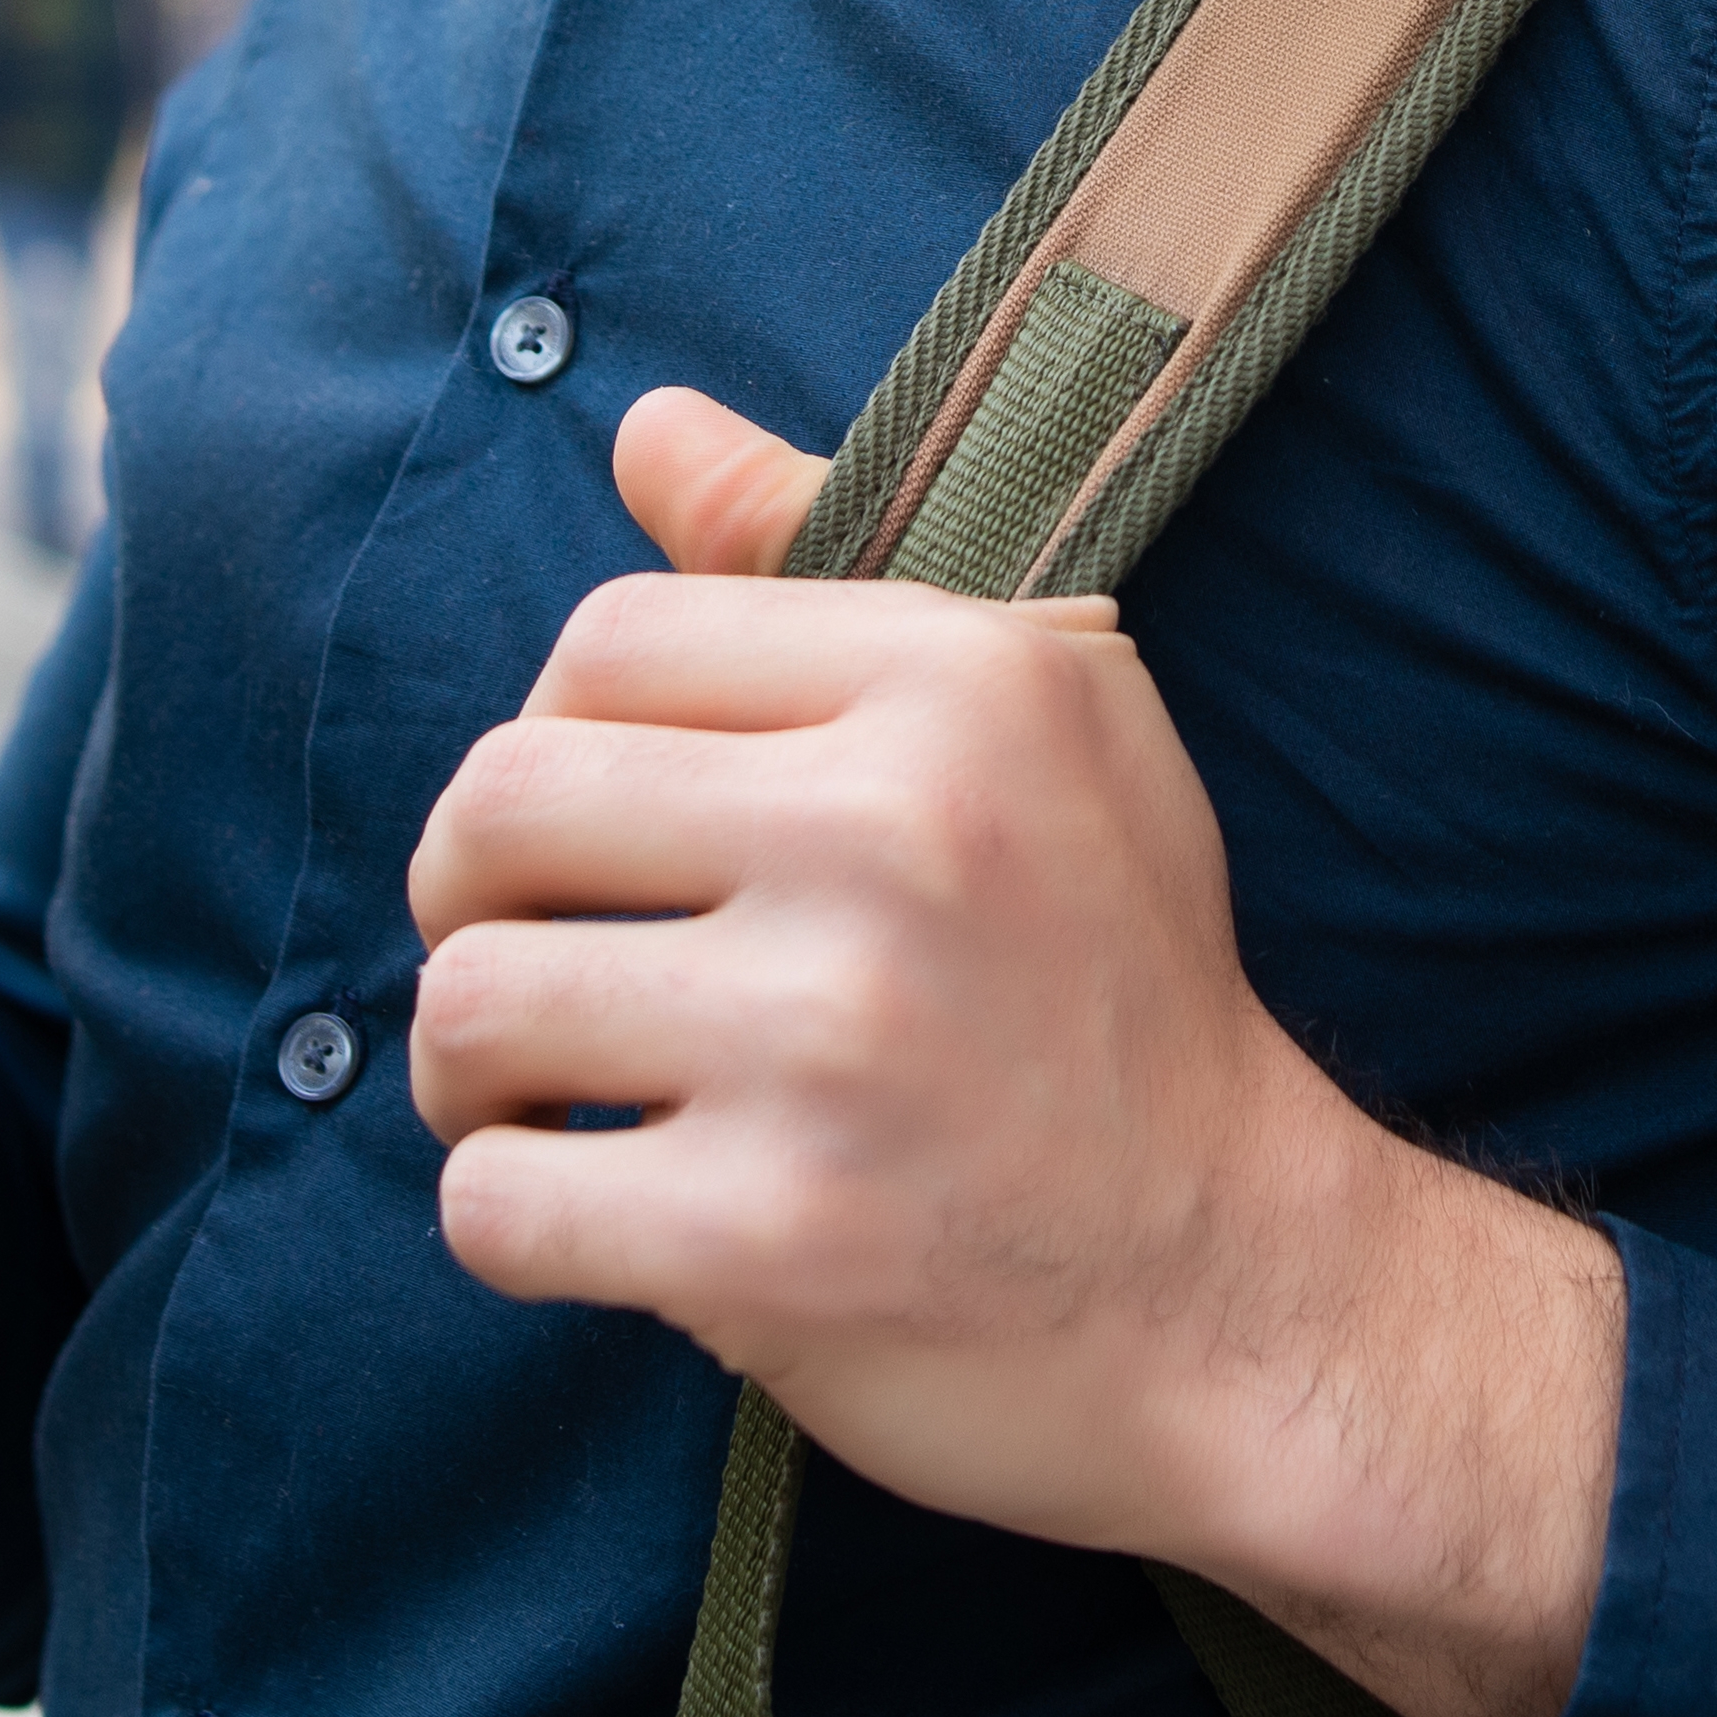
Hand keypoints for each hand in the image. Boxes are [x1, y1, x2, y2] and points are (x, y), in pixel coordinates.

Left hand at [402, 393, 1618, 1716]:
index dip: (558, 735)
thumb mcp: (1036, 727)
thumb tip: (641, 424)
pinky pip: (495, 1202)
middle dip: (467, 893)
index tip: (599, 833)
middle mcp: (902, 836)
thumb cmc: (1115, 990)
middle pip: (501, 801)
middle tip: (526, 957)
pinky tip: (594, 1213)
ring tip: (544, 1097)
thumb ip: (813, 570)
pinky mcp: (776, 1240)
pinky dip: (508, 1215)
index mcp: (961, 684)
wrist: (1248, 1293)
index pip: (606, 639)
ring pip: (471, 1002)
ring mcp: (835, 1045)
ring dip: (469, 1071)